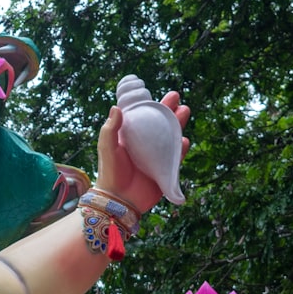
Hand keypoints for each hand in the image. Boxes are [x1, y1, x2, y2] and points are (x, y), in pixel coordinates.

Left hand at [94, 90, 189, 212]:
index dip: (150, 105)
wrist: (119, 199)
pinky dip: (180, 149)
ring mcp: (155, 156)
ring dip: (177, 124)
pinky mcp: (164, 170)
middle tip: (176, 97)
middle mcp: (144, 144)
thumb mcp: (107, 148)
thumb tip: (116, 107)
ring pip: (170, 137)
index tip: (156, 94)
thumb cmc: (110, 172)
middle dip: (168, 110)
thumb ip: (110, 129)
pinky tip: (184, 140)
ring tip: (184, 110)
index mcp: (130, 137)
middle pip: (159, 123)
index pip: (142, 116)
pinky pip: (175, 157)